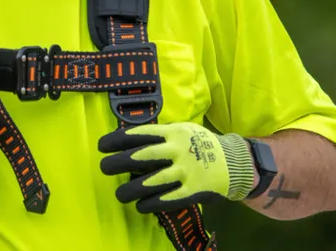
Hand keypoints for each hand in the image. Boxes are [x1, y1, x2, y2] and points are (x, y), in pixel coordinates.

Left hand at [98, 123, 254, 213]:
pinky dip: (151, 204)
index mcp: (173, 133)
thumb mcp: (182, 130)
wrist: (234, 162)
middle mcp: (177, 150)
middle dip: (119, 162)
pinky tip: (140, 205)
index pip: (140, 134)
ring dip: (131, 188)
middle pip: (142, 156)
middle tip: (104, 167)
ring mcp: (185, 171)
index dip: (118, 140)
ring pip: (152, 181)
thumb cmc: (199, 144)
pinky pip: (168, 199)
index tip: (102, 146)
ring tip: (120, 193)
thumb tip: (129, 139)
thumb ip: (160, 134)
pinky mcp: (192, 190)